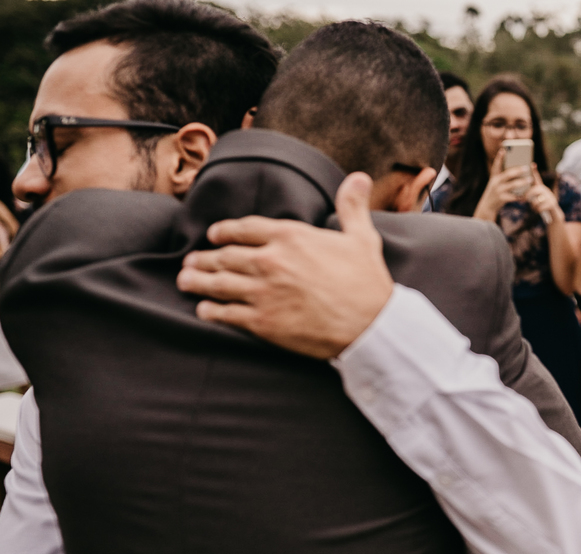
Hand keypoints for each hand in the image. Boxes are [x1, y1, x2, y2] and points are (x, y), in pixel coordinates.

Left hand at [177, 172, 393, 359]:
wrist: (371, 325)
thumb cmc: (368, 283)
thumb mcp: (362, 239)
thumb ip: (352, 207)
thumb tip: (359, 177)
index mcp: (291, 237)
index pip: (245, 228)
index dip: (225, 231)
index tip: (213, 235)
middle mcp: (270, 261)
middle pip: (225, 255)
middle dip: (204, 257)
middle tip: (192, 260)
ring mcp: (263, 292)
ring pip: (218, 283)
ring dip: (198, 281)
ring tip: (186, 281)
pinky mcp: (263, 322)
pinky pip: (226, 314)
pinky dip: (211, 311)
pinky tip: (204, 310)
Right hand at [475, 151, 531, 218]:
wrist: (487, 206)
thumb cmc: (496, 191)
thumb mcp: (496, 182)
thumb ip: (504, 176)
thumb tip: (519, 170)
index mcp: (494, 177)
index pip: (496, 165)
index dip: (499, 157)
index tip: (503, 150)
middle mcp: (495, 182)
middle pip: (508, 174)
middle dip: (518, 170)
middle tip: (526, 168)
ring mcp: (498, 190)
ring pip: (513, 185)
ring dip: (523, 182)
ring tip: (530, 179)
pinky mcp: (502, 199)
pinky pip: (514, 196)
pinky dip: (521, 195)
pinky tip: (527, 194)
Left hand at [524, 168, 562, 223]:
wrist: (553, 215)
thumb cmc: (542, 207)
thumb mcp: (536, 200)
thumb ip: (531, 197)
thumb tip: (522, 198)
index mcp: (541, 188)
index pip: (537, 179)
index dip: (535, 172)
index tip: (532, 164)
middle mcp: (546, 190)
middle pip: (535, 189)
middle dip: (528, 195)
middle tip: (524, 200)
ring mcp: (550, 196)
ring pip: (537, 200)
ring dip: (532, 206)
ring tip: (533, 208)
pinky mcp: (552, 204)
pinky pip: (540, 207)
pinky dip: (536, 210)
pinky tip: (537, 211)